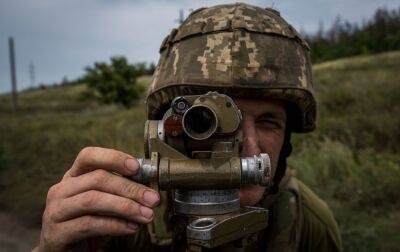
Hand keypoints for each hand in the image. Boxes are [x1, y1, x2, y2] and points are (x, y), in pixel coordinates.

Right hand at [34, 147, 159, 251]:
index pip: (88, 156)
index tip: (136, 167)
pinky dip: (115, 225)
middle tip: (152, 198)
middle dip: (130, 188)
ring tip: (146, 214)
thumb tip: (148, 188)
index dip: (113, 158)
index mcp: (73, 177)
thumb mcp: (104, 205)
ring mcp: (56, 211)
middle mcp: (61, 190)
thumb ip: (119, 193)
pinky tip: (131, 227)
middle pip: (98, 179)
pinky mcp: (57, 233)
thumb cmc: (88, 225)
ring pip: (93, 200)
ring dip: (126, 207)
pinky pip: (89, 224)